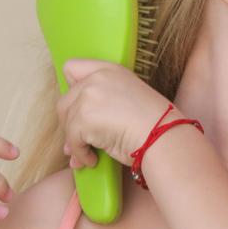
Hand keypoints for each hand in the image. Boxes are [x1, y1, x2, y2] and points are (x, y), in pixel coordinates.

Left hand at [57, 58, 172, 169]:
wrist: (162, 137)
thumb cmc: (154, 124)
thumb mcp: (130, 97)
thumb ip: (103, 101)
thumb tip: (72, 130)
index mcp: (110, 69)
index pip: (72, 68)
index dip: (72, 89)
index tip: (81, 107)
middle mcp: (96, 78)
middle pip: (65, 101)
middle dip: (70, 123)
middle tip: (82, 140)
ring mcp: (88, 97)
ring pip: (67, 122)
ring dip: (75, 141)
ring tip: (90, 153)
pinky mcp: (83, 118)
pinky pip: (72, 141)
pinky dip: (81, 154)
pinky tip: (94, 160)